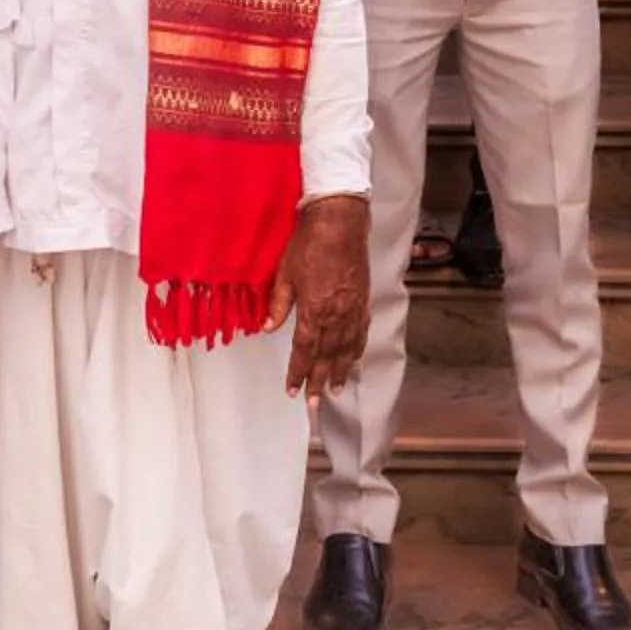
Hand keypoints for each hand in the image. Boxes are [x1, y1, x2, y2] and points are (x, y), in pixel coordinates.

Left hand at [268, 193, 369, 398]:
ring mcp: (352, 311)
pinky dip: (356, 350)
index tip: (292, 390)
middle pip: (327, 358)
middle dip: (318, 383)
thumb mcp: (285, 273)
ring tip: (334, 389)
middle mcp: (336, 317)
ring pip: (346, 350)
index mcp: (314, 312)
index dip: (298, 373)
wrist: (340, 223)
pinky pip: (361, 333)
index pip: (304, 351)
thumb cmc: (309, 244)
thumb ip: (278, 304)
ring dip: (340, 372)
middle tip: (314, 405)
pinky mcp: (363, 301)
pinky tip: (353, 359)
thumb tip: (268, 327)